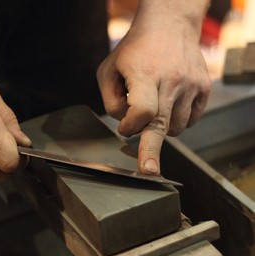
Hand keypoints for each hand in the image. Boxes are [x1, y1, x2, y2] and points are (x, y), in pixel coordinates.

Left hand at [97, 0, 210, 174]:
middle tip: (148, 172)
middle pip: (161, 125)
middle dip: (151, 152)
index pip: (142, 111)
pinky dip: (177, 121)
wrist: (169, 26)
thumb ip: (110, 101)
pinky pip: (191, 120)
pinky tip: (169, 104)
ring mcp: (191, 85)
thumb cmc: (134, 50)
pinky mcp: (204, 89)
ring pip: (175, 128)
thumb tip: (125, 125)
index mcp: (145, 74)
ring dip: (161, 128)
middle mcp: (172, 81)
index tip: (124, 128)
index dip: (130, 125)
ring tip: (155, 107)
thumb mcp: (109, 70)